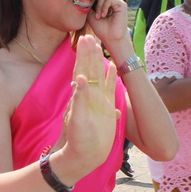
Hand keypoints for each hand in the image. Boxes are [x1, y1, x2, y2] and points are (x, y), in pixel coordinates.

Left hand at [52, 35, 119, 182]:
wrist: (84, 158)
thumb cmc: (77, 141)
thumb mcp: (77, 120)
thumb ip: (79, 99)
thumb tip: (79, 79)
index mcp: (81, 96)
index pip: (82, 70)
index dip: (83, 55)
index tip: (85, 38)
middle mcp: (89, 96)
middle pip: (90, 69)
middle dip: (90, 52)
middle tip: (90, 34)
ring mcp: (98, 101)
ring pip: (100, 76)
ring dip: (99, 61)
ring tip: (100, 45)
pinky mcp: (107, 109)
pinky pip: (110, 90)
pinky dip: (112, 78)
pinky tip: (113, 68)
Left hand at [86, 0, 128, 48]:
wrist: (110, 38)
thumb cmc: (101, 29)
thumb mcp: (91, 15)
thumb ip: (90, 5)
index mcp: (105, 4)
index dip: (92, 1)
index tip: (89, 11)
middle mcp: (112, 2)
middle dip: (96, 4)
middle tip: (96, 16)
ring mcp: (117, 3)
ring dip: (100, 6)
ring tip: (99, 16)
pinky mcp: (122, 5)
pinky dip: (105, 6)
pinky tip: (104, 15)